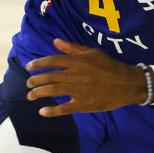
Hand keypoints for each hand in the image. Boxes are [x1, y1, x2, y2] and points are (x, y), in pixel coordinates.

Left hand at [25, 38, 146, 116]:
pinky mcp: (83, 104)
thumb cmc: (108, 65)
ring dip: (39, 93)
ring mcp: (79, 90)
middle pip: (50, 77)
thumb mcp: (91, 52)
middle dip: (35, 80)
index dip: (39, 63)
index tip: (30, 66)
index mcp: (77, 61)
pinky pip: (65, 109)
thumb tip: (55, 41)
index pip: (53, 61)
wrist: (126, 83)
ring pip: (54, 91)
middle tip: (28, 82)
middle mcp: (76, 75)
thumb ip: (72, 48)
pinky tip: (43, 111)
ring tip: (30, 95)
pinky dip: (52, 111)